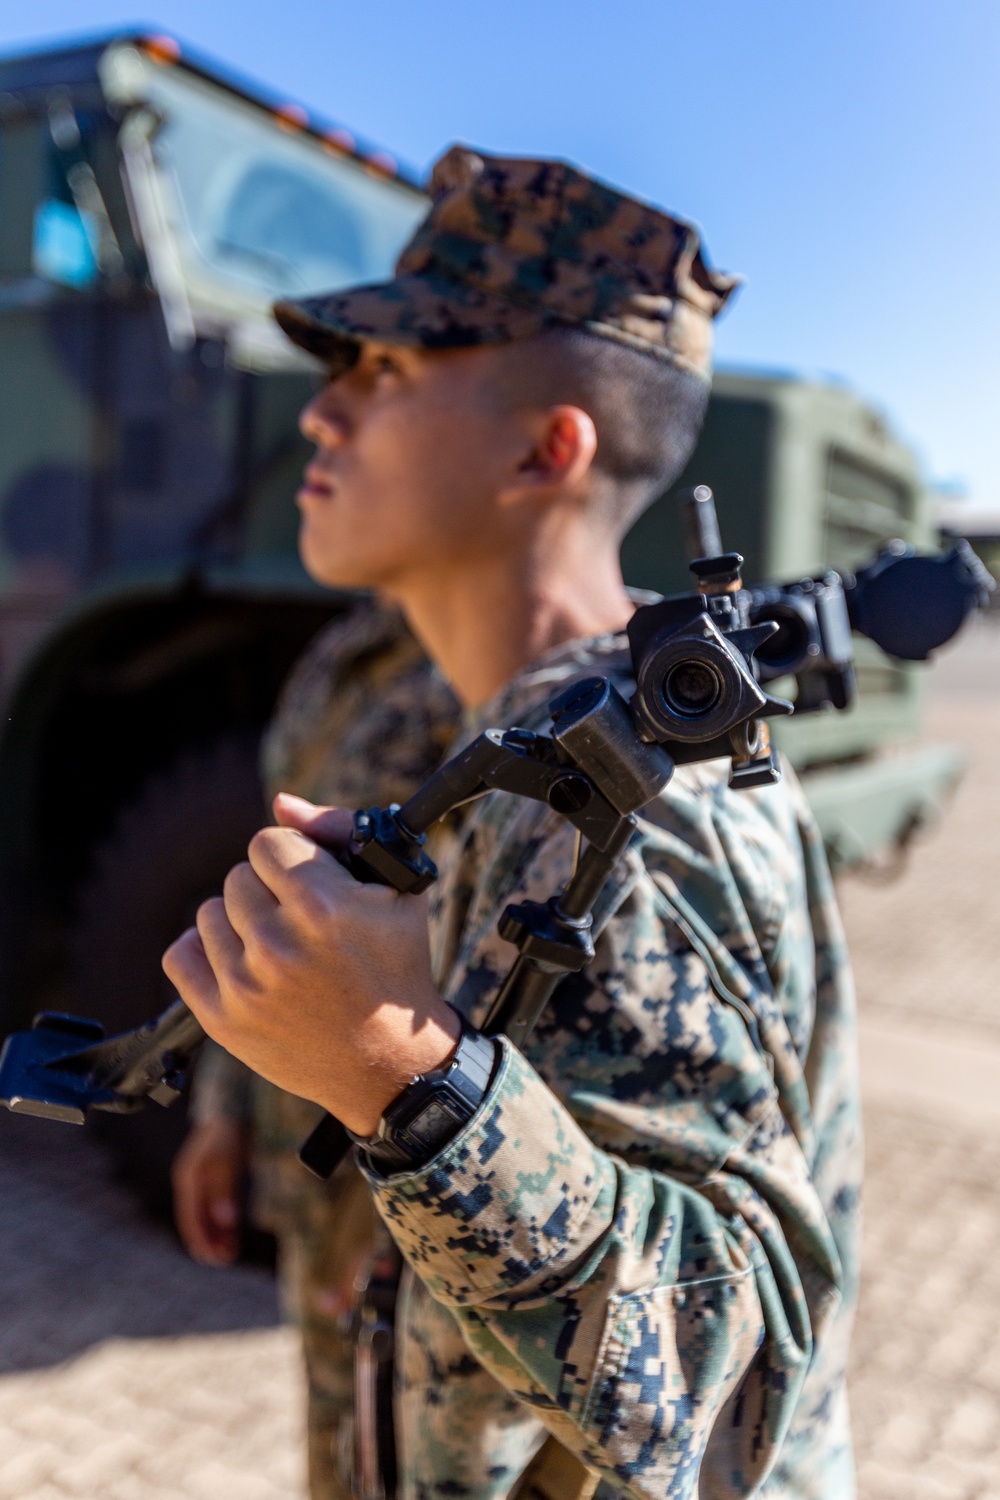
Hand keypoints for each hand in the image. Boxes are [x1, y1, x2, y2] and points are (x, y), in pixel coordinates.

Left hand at [162, 794, 460, 1134]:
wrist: (390, 1062)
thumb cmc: (396, 966)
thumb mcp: (395, 889)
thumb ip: (339, 831)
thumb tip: (281, 803)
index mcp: (323, 907)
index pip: (267, 841)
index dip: (292, 856)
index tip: (310, 880)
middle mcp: (279, 945)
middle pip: (239, 875)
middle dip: (269, 890)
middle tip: (300, 921)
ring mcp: (246, 986)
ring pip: (210, 912)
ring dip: (239, 922)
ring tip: (276, 946)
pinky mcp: (222, 1021)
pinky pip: (179, 956)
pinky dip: (204, 952)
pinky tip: (239, 961)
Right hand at [172, 1117, 246, 1265]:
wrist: (233, 1104)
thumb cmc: (229, 1131)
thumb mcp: (227, 1160)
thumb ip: (224, 1190)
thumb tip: (225, 1223)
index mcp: (189, 1178)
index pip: (191, 1219)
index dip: (202, 1240)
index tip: (214, 1259)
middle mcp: (191, 1181)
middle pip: (196, 1219)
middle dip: (209, 1242)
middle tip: (225, 1260)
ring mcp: (202, 1178)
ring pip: (206, 1214)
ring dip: (217, 1234)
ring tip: (230, 1253)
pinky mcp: (215, 1176)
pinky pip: (215, 1205)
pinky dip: (222, 1221)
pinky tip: (232, 1234)